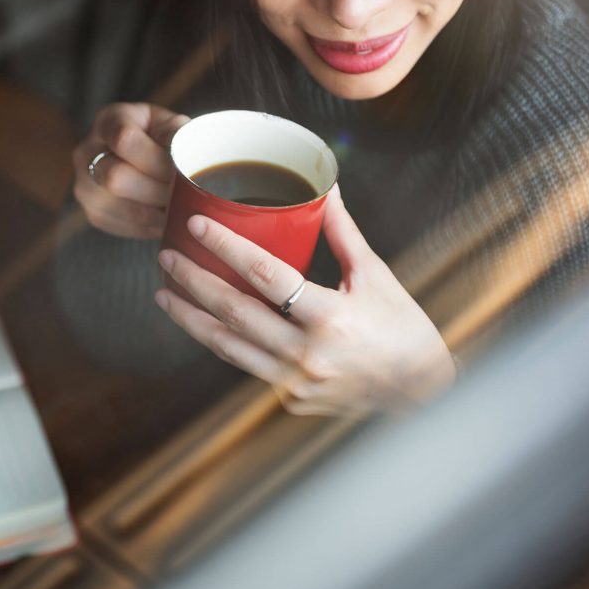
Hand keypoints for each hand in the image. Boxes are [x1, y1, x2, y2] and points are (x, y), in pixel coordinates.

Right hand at [72, 103, 189, 238]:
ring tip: (182, 208)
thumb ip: (177, 137)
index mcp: (108, 121)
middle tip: (186, 196)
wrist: (143, 158)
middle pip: (117, 178)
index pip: (124, 139)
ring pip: (123, 208)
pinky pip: (125, 227)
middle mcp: (86, 152)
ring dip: (159, 213)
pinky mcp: (93, 214)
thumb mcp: (170, 125)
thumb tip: (185, 164)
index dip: (156, 159)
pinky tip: (167, 217)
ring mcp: (84, 186)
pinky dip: (152, 226)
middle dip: (158, 190)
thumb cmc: (160, 138)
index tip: (181, 170)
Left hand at [154, 187, 456, 416]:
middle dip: (193, 282)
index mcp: (331, 318)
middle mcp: (308, 355)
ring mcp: (296, 384)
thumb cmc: (404, 330)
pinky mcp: (291, 400)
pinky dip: (224, 341)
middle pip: (234, 312)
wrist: (424, 394)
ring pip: (228, 347)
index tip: (198, 226)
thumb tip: (326, 189)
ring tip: (164, 295)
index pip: (266, 274)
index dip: (227, 247)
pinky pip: (248, 365)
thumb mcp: (376, 276)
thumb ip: (343, 234)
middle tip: (166, 258)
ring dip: (191, 319)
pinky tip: (204, 323)